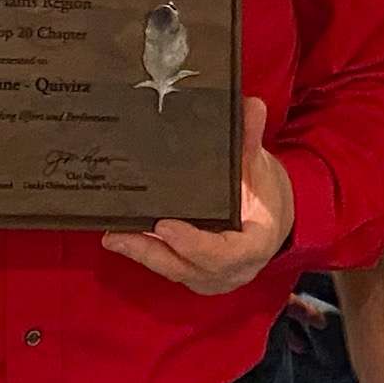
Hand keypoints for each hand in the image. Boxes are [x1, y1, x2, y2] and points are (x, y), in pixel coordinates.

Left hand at [101, 98, 292, 294]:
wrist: (270, 217)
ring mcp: (211, 276)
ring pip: (173, 269)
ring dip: (142, 254)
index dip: (194, 244)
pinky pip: (168, 265)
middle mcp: (232, 269)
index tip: (166, 226)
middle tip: (120, 234)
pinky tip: (120, 236)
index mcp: (254, 246)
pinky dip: (145, 252)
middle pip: (189, 267)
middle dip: (152, 252)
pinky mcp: (194, 272)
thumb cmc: (265, 193)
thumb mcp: (262, 168)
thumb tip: (251, 106)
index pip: (225, 254)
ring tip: (112, 236)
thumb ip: (252, 141)